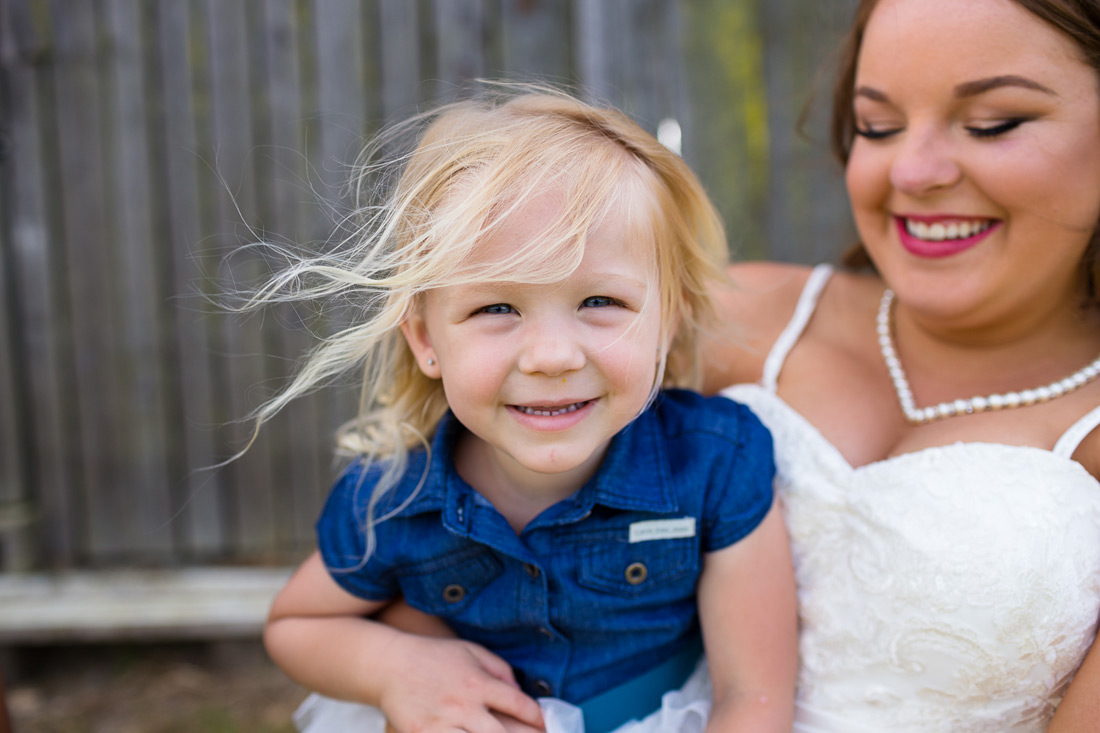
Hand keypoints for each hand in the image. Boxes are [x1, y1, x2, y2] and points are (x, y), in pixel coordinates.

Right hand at [377, 633, 544, 732]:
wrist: (389, 664)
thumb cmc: (434, 657)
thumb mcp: (471, 651)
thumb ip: (500, 669)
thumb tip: (520, 692)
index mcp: (478, 682)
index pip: (520, 705)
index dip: (538, 719)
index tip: (545, 726)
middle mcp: (463, 705)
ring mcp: (442, 723)